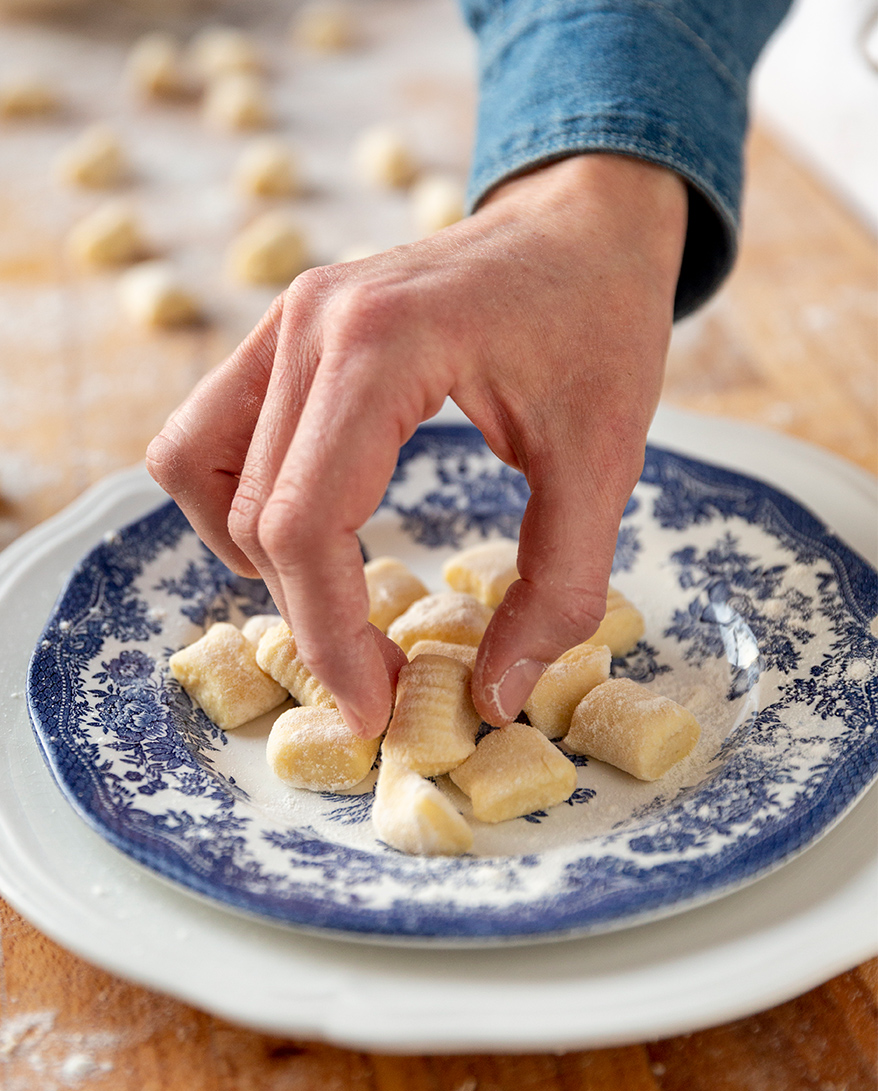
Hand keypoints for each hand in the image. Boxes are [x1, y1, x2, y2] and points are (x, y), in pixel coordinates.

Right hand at [147, 153, 686, 737]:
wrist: (585, 222)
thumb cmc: (603, 322)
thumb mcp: (605, 462)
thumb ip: (559, 588)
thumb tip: (494, 696)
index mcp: (383, 346)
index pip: (304, 524)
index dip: (329, 637)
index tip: (373, 706)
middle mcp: (310, 325)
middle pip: (256, 515)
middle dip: (310, 617)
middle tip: (378, 674)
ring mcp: (287, 319)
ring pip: (200, 472)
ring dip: (255, 558)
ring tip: (334, 601)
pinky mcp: (287, 330)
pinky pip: (208, 432)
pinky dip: (235, 499)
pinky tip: (306, 529)